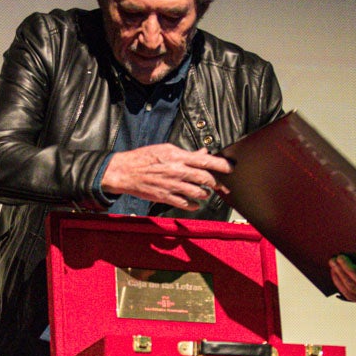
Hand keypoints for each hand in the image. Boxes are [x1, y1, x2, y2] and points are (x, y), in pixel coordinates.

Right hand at [101, 144, 231, 209]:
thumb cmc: (144, 158)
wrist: (125, 172)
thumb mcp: (166, 150)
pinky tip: (195, 203)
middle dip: (216, 183)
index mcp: (178, 157)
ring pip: (198, 193)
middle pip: (205, 179)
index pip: (205, 161)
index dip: (221, 165)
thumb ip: (186, 154)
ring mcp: (172, 185)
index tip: (230, 168)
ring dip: (205, 194)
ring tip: (205, 193)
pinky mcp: (166, 197)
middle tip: (220, 185)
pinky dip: (194, 205)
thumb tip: (202, 153)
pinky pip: (185, 204)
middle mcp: (177, 171)